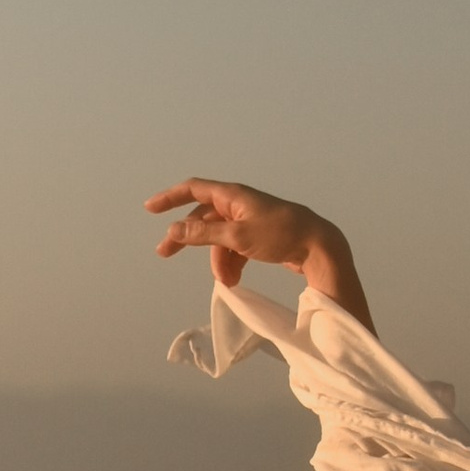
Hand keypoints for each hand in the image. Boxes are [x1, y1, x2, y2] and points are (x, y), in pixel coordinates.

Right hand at [147, 177, 335, 296]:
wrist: (318, 247)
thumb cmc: (280, 235)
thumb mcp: (238, 236)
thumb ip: (204, 233)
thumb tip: (174, 229)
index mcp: (233, 196)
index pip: (194, 189)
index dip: (170, 197)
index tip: (150, 208)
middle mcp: (239, 204)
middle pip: (203, 217)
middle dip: (187, 237)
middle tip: (165, 253)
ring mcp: (249, 220)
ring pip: (220, 238)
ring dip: (217, 260)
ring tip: (225, 281)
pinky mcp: (260, 237)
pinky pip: (235, 248)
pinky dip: (231, 263)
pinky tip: (234, 280)